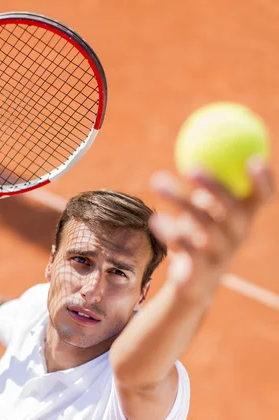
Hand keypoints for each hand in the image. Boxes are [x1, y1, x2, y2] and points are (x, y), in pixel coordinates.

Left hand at [149, 158, 273, 300]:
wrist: (194, 282)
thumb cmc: (200, 234)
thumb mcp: (206, 208)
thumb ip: (206, 183)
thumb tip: (196, 138)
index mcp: (244, 215)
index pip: (263, 197)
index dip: (263, 180)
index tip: (253, 160)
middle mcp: (238, 234)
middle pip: (232, 209)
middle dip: (214, 187)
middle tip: (191, 168)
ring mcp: (222, 253)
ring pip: (203, 224)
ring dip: (180, 200)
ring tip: (157, 182)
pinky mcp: (202, 271)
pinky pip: (186, 246)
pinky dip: (170, 230)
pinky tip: (156, 218)